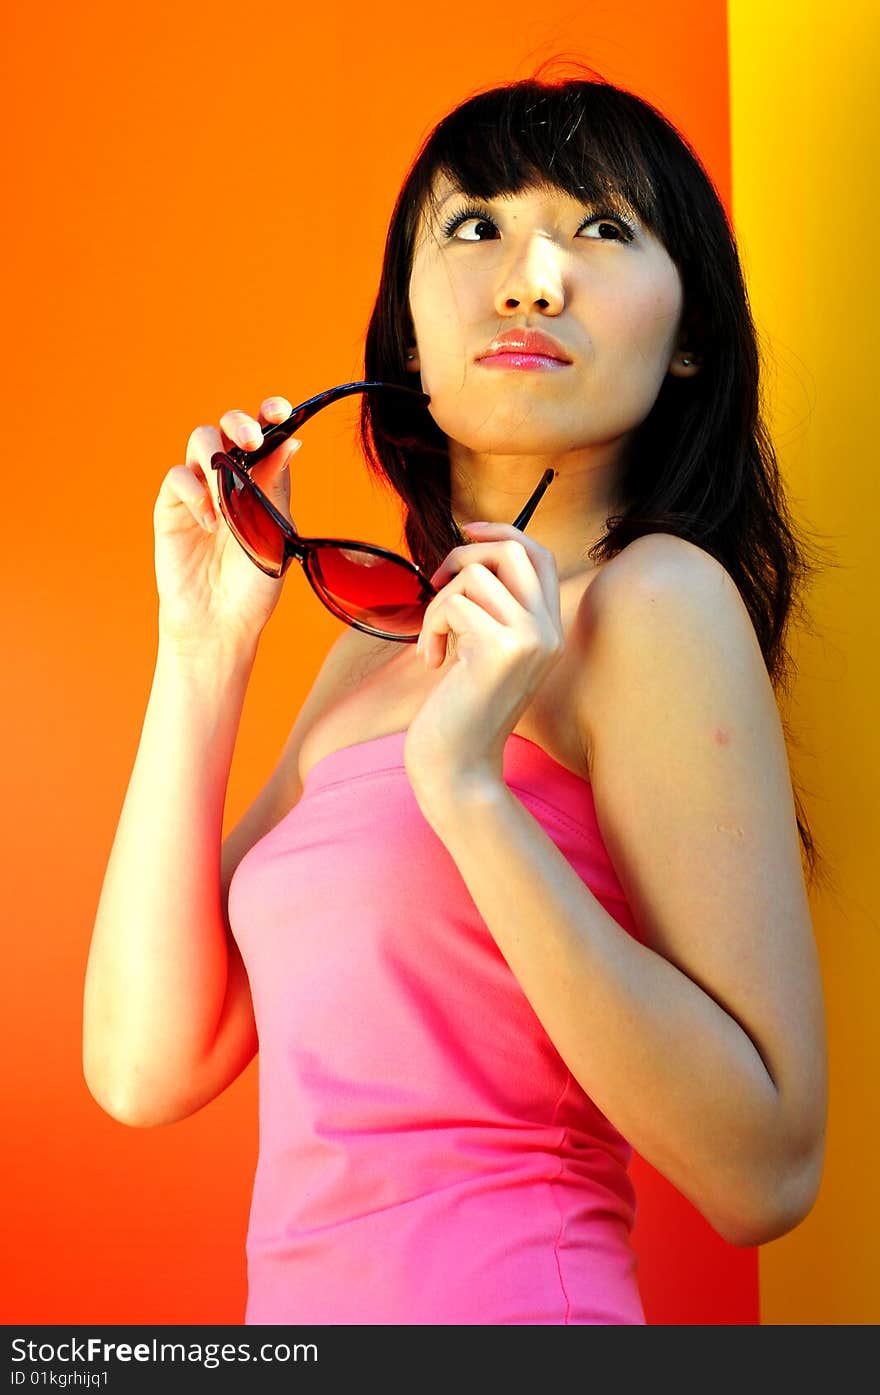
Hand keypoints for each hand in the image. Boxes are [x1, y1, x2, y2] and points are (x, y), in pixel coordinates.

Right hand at [153, 396, 301, 654]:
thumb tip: (291, 441)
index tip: (281, 410)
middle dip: (239, 423)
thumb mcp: (275, 530)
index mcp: (260, 479)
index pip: (264, 433)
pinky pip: (177, 478)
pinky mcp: (171, 507)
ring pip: (199, 442)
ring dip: (215, 458)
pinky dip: (194, 492)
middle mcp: (228, 478)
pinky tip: (210, 523)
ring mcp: (198, 490)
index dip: (269, 413)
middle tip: (250, 440)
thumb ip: (276, 486)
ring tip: (227, 497)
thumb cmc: (254, 582)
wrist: (222, 622)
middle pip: (226, 427)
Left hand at [404, 521, 563, 814]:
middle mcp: (550, 631)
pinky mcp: (501, 650)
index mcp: (550, 630)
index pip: (538, 555)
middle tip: (435, 585)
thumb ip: (489, 609)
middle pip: (514, 549)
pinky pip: (454, 603)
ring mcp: (530, 639)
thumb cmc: (460, 712)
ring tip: (434, 645)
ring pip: (473, 576)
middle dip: (464, 554)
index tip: (465, 531)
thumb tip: (464, 554)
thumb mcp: (482, 651)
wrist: (459, 768)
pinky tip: (432, 662)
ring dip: (438, 605)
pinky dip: (431, 626)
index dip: (502, 531)